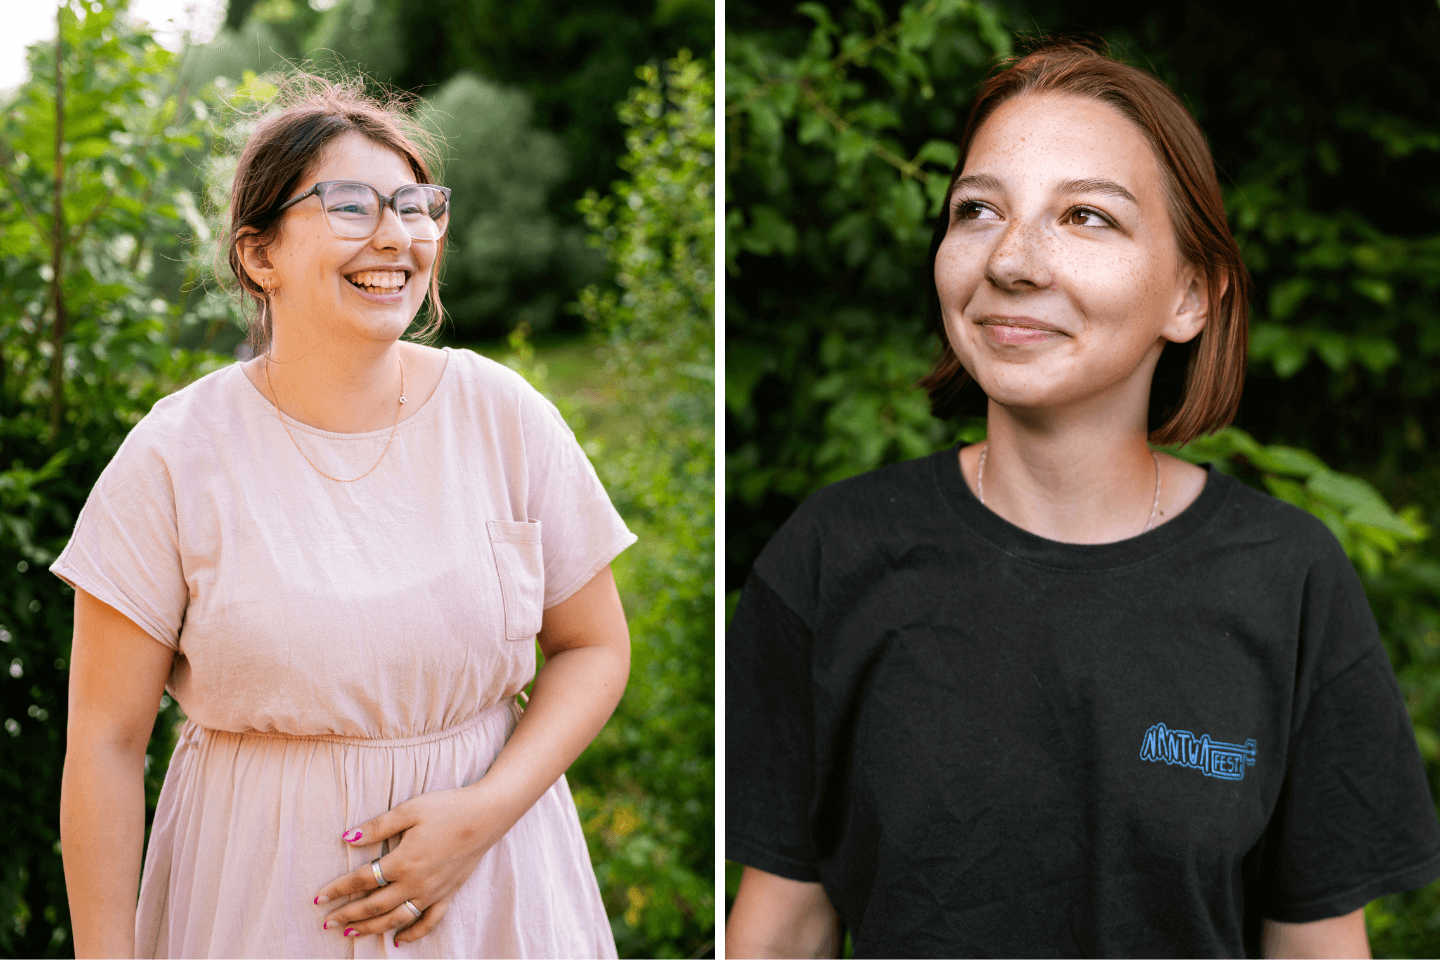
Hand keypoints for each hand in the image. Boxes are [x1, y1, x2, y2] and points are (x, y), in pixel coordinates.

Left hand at [313, 783, 516, 946]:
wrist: (488, 815)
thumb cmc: (448, 807)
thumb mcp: (410, 810)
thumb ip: (378, 826)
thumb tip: (347, 838)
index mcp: (403, 861)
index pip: (361, 880)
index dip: (337, 890)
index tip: (318, 899)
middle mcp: (416, 883)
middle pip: (374, 906)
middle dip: (348, 915)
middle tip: (327, 922)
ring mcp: (433, 892)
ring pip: (396, 919)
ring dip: (371, 929)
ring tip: (351, 934)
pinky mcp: (448, 894)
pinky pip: (428, 922)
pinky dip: (412, 934)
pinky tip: (397, 940)